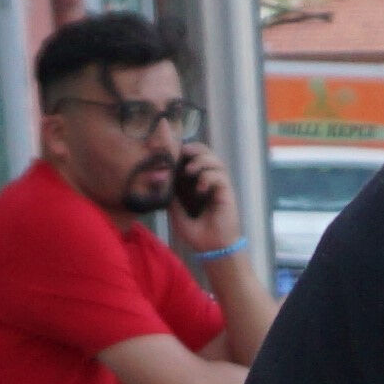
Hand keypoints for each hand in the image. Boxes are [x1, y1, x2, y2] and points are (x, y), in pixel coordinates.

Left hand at [162, 140, 237, 255]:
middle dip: (192, 148)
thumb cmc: (195, 231)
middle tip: (181, 152)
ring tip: (188, 171)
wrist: (211, 248)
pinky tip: (200, 188)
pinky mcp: (226, 192)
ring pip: (214, 159)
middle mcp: (206, 179)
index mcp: (192, 181)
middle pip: (203, 150)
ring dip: (200, 161)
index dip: (177, 145)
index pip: (187, 156)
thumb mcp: (173, 210)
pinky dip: (208, 177)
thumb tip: (156, 175)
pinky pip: (219, 175)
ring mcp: (218, 185)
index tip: (165, 135)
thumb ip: (167, 192)